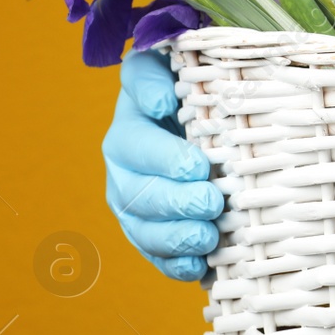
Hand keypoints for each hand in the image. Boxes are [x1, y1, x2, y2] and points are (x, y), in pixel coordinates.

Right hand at [102, 50, 223, 280]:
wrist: (203, 115)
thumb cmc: (201, 87)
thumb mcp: (181, 65)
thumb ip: (166, 71)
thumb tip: (162, 101)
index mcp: (132, 120)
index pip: (136, 139)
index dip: (162, 155)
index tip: (198, 165)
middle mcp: (123, 162)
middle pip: (137, 189)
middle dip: (174, 200)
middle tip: (211, 202)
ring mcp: (132, 198)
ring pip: (141, 226)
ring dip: (173, 237)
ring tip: (206, 237)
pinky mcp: (147, 227)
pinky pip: (153, 253)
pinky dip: (174, 265)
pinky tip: (198, 268)